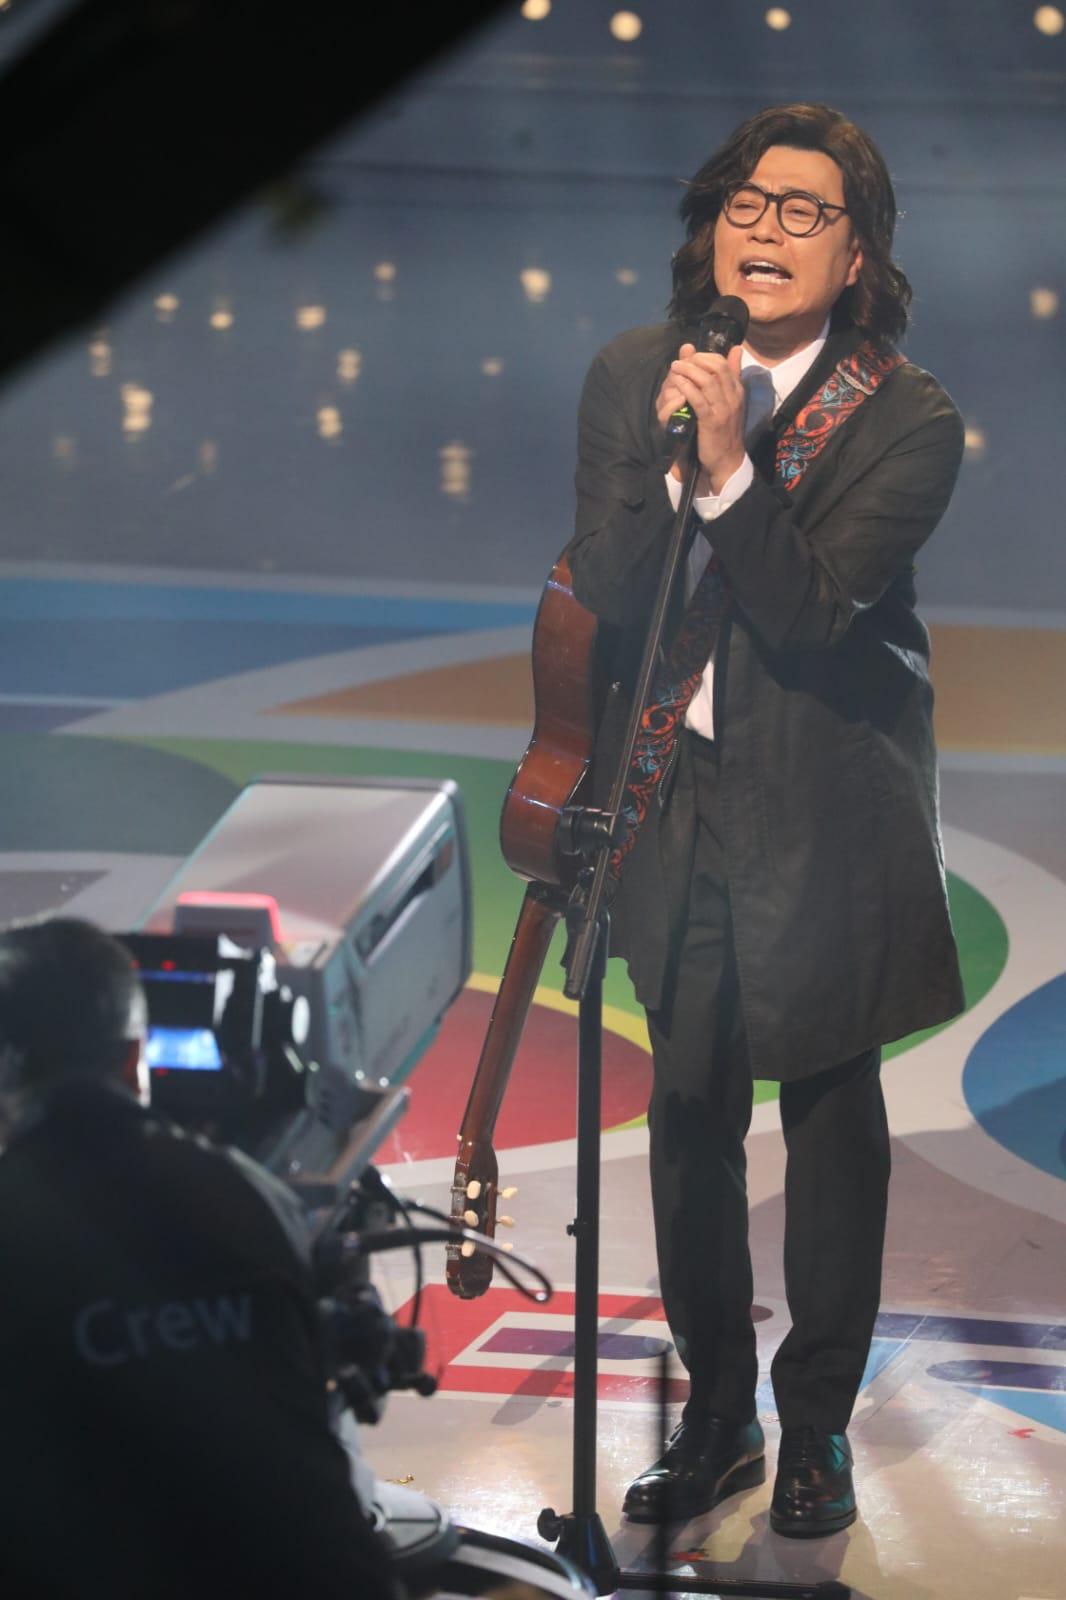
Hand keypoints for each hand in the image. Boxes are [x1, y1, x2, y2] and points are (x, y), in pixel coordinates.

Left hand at [656, 342, 746, 492]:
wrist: (728, 460)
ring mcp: (723, 409)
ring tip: (675, 367)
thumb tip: (736, 349)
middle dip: (696, 360)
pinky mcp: (711, 421)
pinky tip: (677, 382)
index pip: (724, 363)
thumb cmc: (726, 430)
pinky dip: (686, 388)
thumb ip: (732, 375)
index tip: (691, 357)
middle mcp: (733, 397)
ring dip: (688, 371)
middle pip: (716, 367)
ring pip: (707, 380)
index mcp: (738, 390)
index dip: (705, 356)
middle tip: (681, 360)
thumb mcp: (731, 400)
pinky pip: (698, 399)